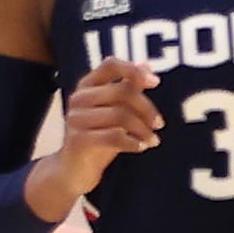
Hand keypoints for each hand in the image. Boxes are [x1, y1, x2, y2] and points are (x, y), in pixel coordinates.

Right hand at [55, 59, 162, 194]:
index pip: (110, 65)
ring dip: (144, 129)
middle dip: (147, 108)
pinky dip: (134, 142)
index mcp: (88, 85)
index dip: (134, 70)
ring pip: (121, 115)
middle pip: (122, 92)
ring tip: (153, 140)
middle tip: (159, 124)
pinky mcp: (78, 139)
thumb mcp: (114, 109)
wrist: (74, 167)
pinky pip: (114, 137)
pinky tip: (142, 147)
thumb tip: (147, 66)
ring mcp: (76, 118)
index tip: (155, 82)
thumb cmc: (99, 134)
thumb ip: (128, 87)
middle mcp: (79, 98)